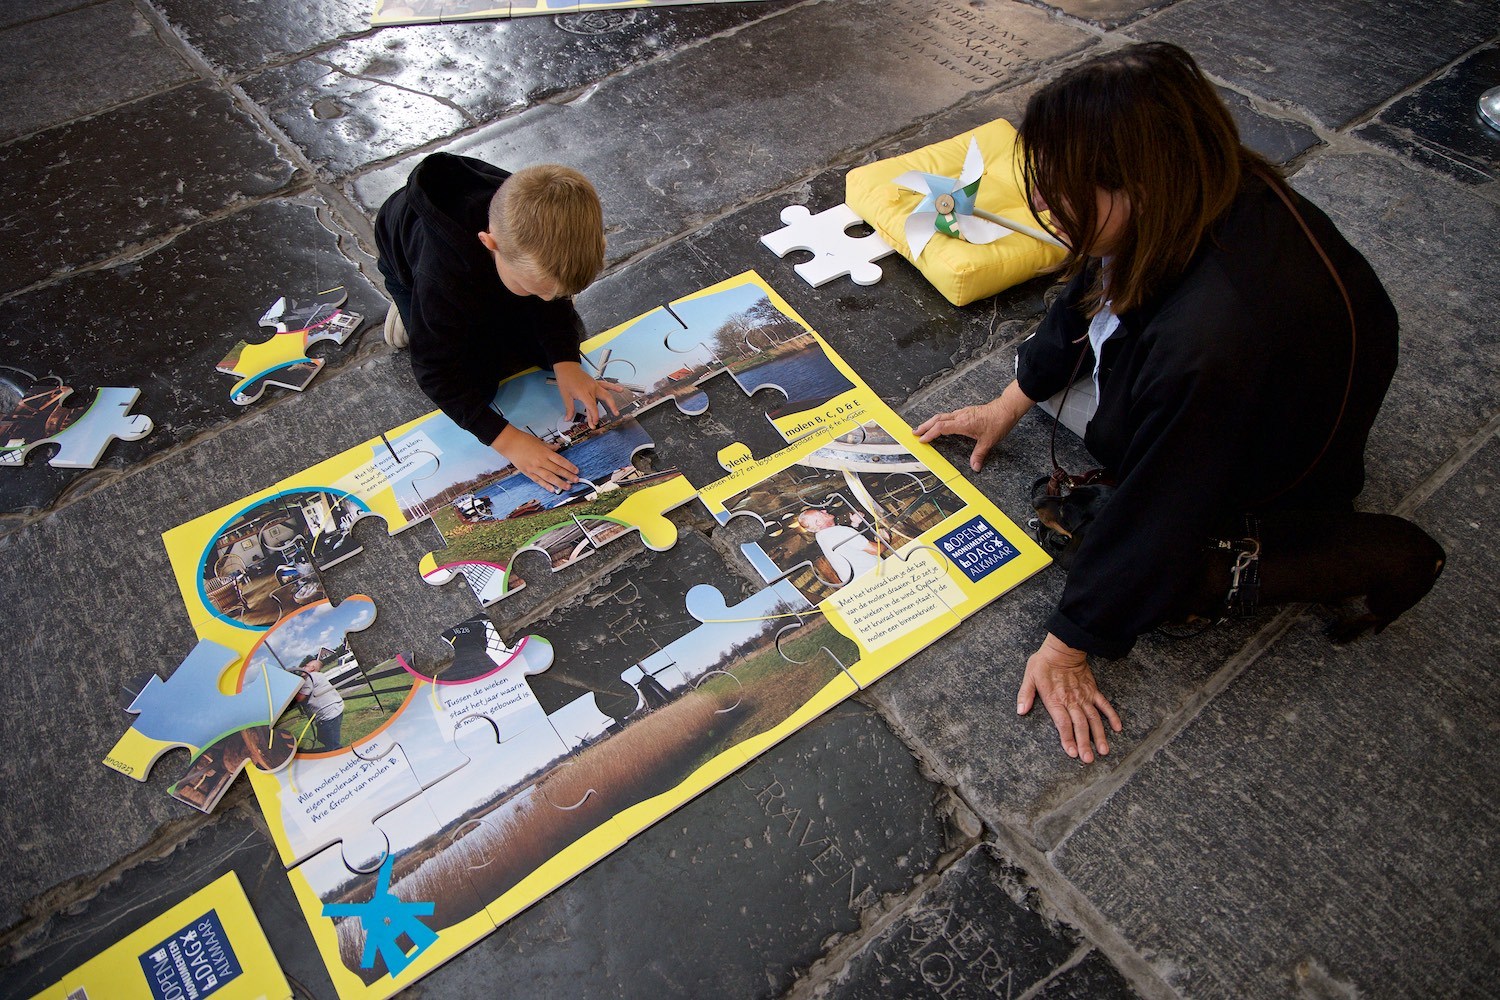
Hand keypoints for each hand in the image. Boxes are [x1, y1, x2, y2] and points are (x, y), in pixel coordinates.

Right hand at [493, 424, 579, 492]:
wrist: (510, 443)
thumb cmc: (524, 440)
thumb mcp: (540, 441)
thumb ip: (550, 446)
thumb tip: (558, 447)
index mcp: (545, 452)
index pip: (561, 461)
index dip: (570, 467)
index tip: (576, 471)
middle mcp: (541, 461)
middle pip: (557, 470)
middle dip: (568, 476)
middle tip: (576, 480)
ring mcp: (534, 468)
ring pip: (549, 477)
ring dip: (559, 483)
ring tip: (567, 487)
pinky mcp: (528, 472)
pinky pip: (538, 480)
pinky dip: (546, 485)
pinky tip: (552, 489)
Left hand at [554, 361, 619, 428]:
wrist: (567, 367)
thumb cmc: (565, 379)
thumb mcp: (565, 395)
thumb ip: (569, 408)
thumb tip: (568, 418)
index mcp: (583, 392)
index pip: (591, 406)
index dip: (593, 416)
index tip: (593, 423)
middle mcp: (591, 388)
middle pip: (598, 403)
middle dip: (599, 414)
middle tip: (600, 422)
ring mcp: (594, 385)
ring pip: (606, 395)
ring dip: (612, 404)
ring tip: (616, 412)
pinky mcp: (595, 382)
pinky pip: (606, 385)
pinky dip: (614, 387)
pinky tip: (620, 390)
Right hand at [915, 379, 1034, 471]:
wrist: (1006, 409)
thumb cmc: (998, 422)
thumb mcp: (989, 441)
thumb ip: (979, 454)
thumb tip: (975, 467)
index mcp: (963, 423)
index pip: (941, 427)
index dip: (930, 433)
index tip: (921, 439)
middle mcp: (960, 416)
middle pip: (937, 419)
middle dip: (924, 426)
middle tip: (914, 432)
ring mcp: (963, 412)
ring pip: (942, 416)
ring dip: (931, 422)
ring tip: (923, 429)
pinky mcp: (966, 412)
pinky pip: (949, 415)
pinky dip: (940, 420)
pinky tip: (941, 425)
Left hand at [1017, 633, 1121, 762]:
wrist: (1063, 647)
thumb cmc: (1044, 663)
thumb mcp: (1029, 677)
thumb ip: (1025, 695)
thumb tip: (1021, 711)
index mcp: (1055, 700)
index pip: (1063, 724)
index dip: (1068, 739)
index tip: (1072, 752)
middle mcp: (1072, 701)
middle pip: (1080, 725)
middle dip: (1085, 744)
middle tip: (1089, 759)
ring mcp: (1084, 696)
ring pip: (1093, 719)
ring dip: (1099, 735)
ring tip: (1104, 751)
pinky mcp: (1093, 690)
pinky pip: (1104, 705)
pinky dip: (1111, 716)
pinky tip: (1117, 728)